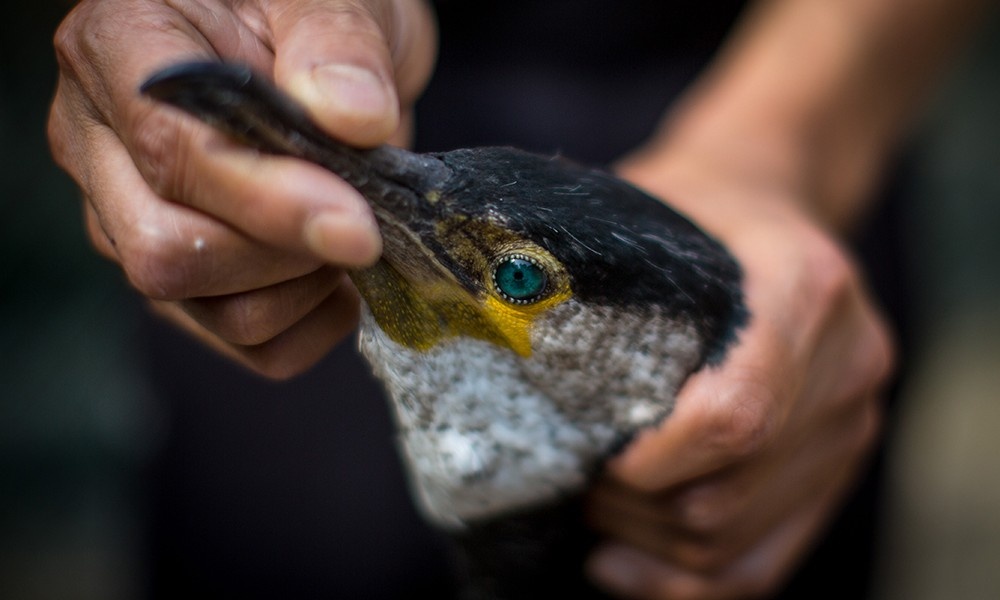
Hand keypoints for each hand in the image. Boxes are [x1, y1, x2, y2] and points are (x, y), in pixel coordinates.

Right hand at [48, 0, 436, 376]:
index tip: (355, 221)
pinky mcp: (184, 278)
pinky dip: (310, 325)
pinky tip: (339, 275)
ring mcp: (132, 219)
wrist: (324, 55)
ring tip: (349, 227)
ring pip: (203, 306)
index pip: (168, 150)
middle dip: (284, 250)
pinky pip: (245, 342)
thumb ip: (337, 44)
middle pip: (167, 250)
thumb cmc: (308, 7)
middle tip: (360, 214)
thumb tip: (352, 117)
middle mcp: (103, 144)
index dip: (266, 200)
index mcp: (119, 50)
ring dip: (301, 288)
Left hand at [583, 148, 895, 598]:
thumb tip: (483, 321)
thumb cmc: (694, 202)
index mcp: (805, 288)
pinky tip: (622, 564)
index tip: (587, 457)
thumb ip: (589, 257)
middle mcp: (848, 363)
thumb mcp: (644, 199)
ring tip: (590, 511)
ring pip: (737, 541)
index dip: (649, 462)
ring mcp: (851, 421)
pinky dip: (689, 582)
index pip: (735, 415)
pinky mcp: (838, 462)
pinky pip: (765, 560)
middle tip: (569, 479)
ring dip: (647, 546)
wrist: (772, 196)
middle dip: (629, 508)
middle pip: (728, 494)